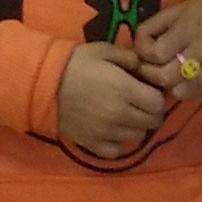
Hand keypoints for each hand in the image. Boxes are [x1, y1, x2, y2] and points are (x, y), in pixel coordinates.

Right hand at [54, 40, 169, 156]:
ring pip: (137, 137)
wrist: (43, 84)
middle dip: (150, 112)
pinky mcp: (92, 143)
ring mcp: (106, 132)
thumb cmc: (75, 63)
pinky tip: (113, 131)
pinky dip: (119, 143)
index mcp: (125, 89)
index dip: (158, 97)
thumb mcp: (104, 50)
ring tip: (127, 117)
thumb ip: (129, 58)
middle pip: (152, 122)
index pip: (158, 103)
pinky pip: (116, 151)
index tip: (150, 92)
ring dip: (136, 127)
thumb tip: (144, 67)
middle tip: (141, 105)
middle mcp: (120, 114)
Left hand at [132, 0, 201, 113]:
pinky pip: (190, 95)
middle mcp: (201, 52)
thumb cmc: (198, 13)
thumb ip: (149, 30)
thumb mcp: (170, 12)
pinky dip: (179, 90)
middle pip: (165, 77)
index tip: (145, 49)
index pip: (157, 54)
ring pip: (176, 91)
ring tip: (163, 73)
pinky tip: (178, 79)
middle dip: (150, 73)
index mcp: (188, 30)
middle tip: (149, 66)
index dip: (144, 54)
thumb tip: (136, 51)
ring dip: (165, 85)